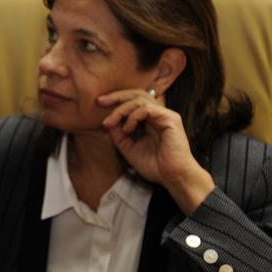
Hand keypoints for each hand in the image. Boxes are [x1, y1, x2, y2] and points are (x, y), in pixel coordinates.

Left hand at [98, 89, 214, 213]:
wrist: (172, 177)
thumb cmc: (154, 166)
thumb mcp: (129, 148)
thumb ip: (118, 135)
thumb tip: (107, 121)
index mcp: (150, 120)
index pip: (133, 101)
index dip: (116, 100)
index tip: (99, 104)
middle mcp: (158, 115)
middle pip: (137, 94)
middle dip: (117, 96)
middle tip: (101, 101)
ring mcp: (165, 115)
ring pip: (140, 99)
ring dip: (122, 109)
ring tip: (111, 123)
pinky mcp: (170, 119)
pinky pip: (147, 109)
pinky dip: (133, 116)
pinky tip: (128, 129)